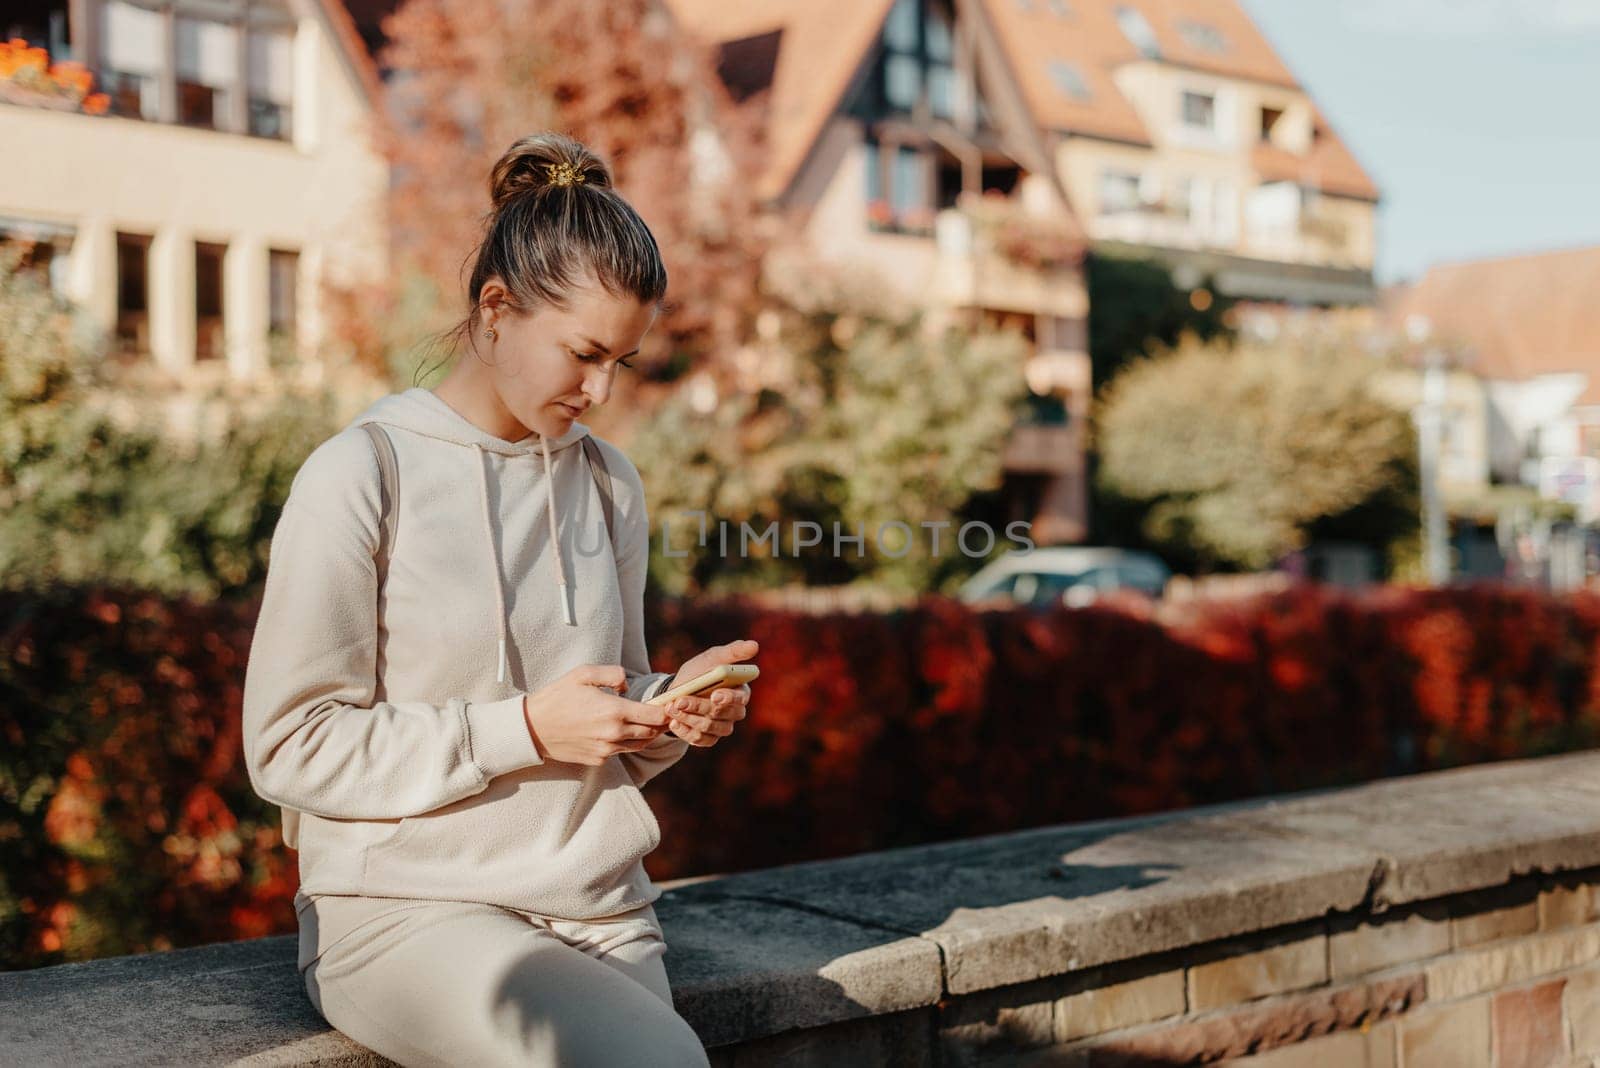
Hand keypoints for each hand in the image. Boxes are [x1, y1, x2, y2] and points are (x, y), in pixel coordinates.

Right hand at [522, 664, 669, 766]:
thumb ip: (613, 674)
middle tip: (661, 712)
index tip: (669, 704)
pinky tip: (618, 731)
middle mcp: (614, 734)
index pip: (655, 715)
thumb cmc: (558, 697)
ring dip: (646, 734)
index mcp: (614, 711)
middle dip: (660, 723)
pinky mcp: (598, 760)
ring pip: (640, 744)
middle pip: (652, 732)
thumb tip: (628, 686)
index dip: (667, 710)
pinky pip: (621, 752)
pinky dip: (625, 742)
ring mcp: (606, 750)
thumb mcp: (583, 674)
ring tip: (644, 721)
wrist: (532, 728)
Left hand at [660, 639, 757, 748]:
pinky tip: (673, 722)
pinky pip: (700, 740)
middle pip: (721, 714)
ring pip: (709, 727)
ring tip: (672, 708)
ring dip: (688, 717)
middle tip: (679, 701)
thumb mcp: (712, 658)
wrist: (677, 691)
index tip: (715, 695)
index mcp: (740, 691)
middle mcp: (735, 712)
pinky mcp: (709, 738)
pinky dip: (685, 731)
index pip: (741, 698)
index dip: (729, 698)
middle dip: (698, 706)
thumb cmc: (699, 672)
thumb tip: (754, 645)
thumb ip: (733, 652)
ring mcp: (722, 727)